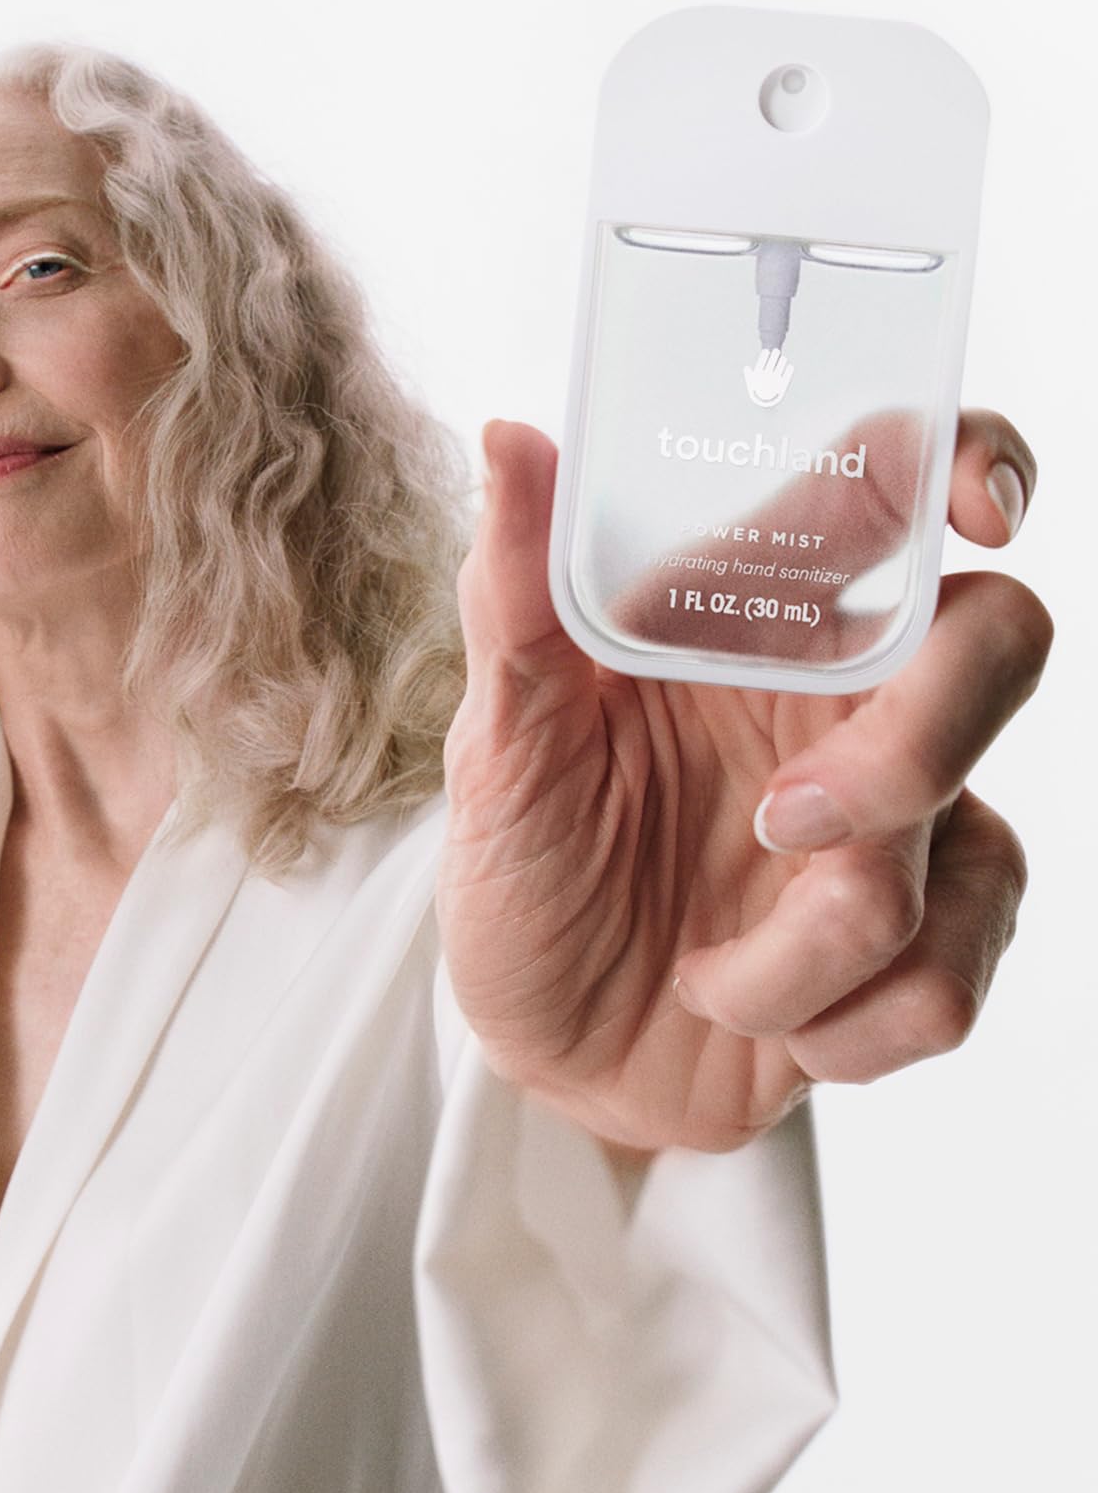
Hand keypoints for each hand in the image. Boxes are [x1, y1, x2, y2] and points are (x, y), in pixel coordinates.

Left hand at [436, 411, 1049, 1153]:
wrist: (541, 1051)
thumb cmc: (521, 874)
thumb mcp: (495, 746)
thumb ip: (514, 602)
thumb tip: (508, 441)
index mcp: (752, 624)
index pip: (895, 490)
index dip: (967, 460)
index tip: (976, 509)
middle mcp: (843, 706)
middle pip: (997, 645)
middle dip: (913, 750)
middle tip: (781, 823)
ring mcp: (896, 827)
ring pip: (971, 846)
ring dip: (810, 947)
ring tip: (700, 972)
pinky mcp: (918, 948)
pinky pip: (949, 981)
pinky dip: (834, 1026)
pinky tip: (750, 1018)